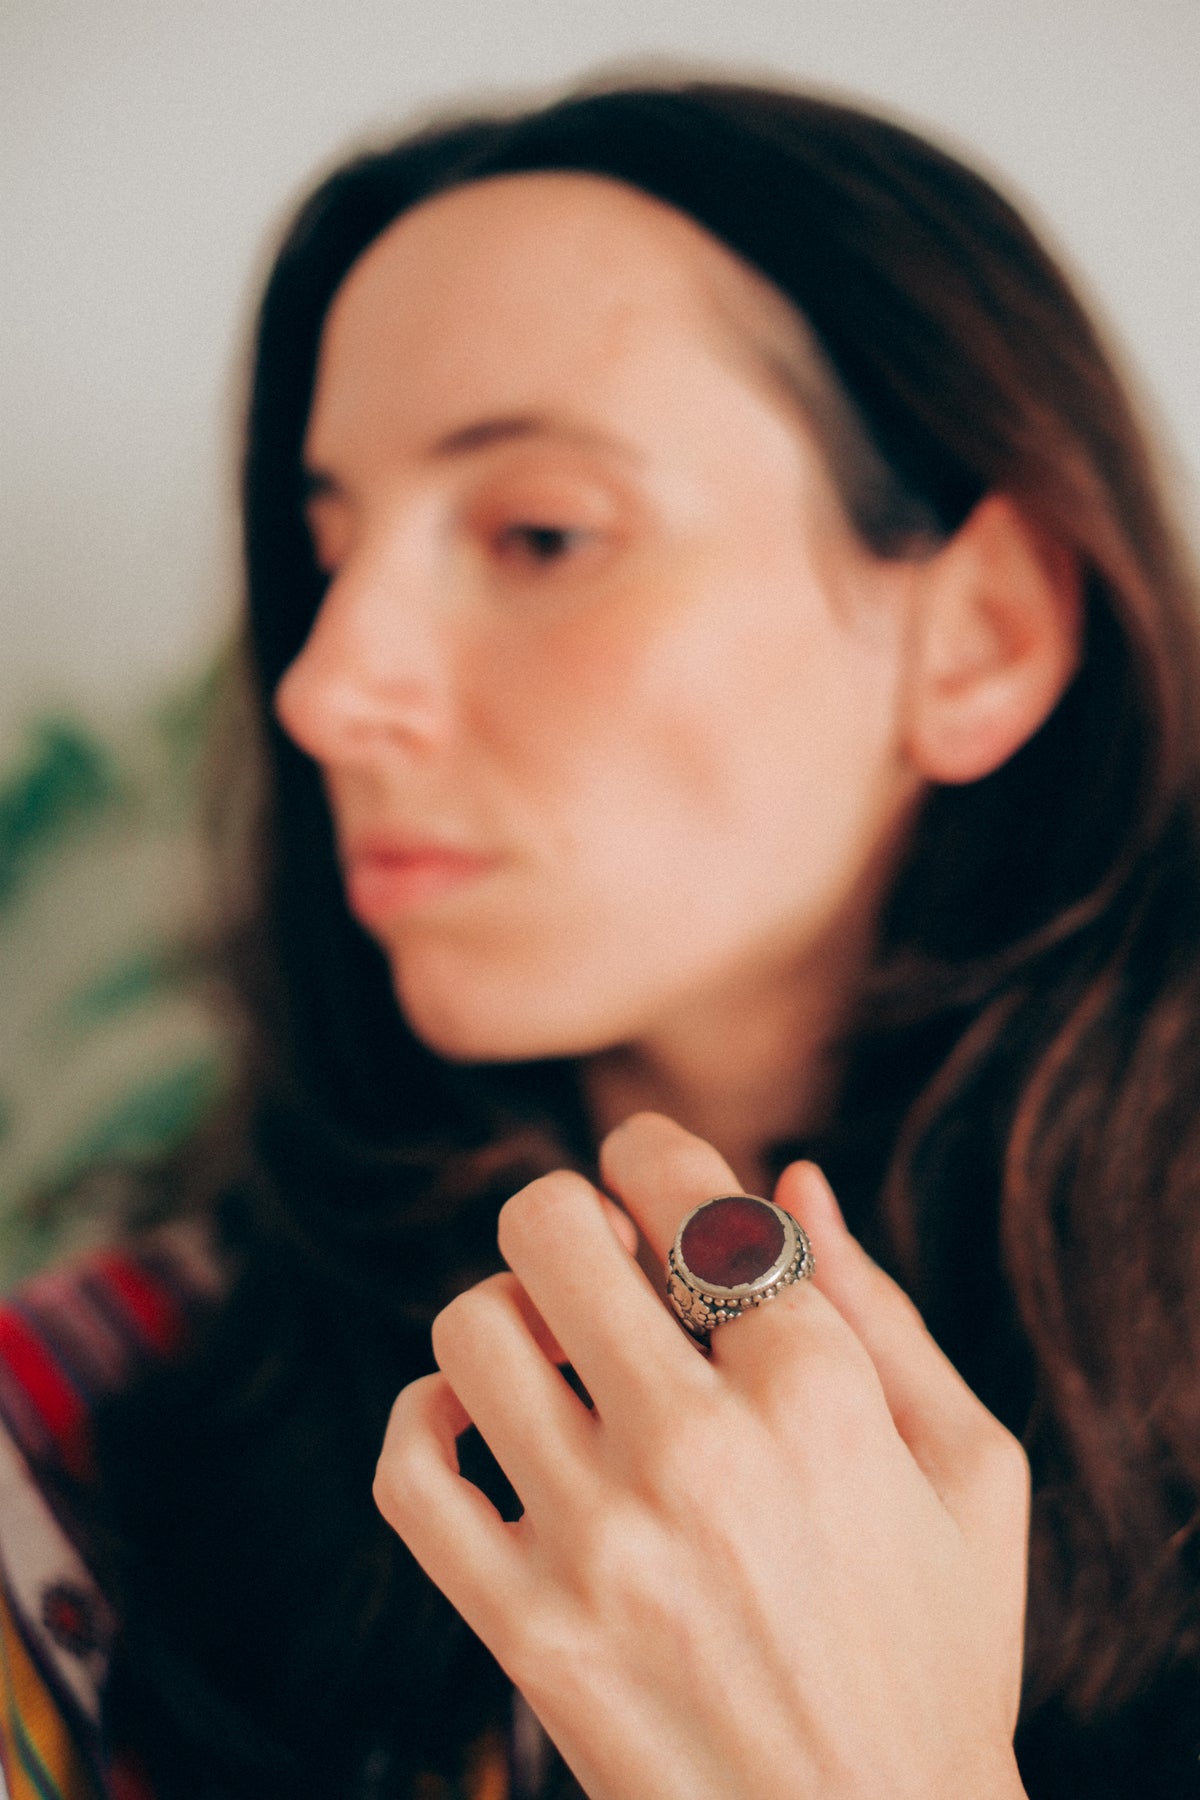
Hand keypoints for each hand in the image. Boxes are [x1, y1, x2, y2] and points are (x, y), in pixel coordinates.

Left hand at [374, 1113, 1029, 1799]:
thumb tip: (799, 1178)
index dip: (653, 1153)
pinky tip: (477, 1426)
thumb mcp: (971, 1471)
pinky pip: (412, 1472)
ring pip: (471, 1330)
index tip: (648, 1172)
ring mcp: (599, 1543)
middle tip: (598, 1258)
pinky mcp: (526, 1630)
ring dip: (505, 1313)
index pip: (685, 1189)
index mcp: (817, 1392)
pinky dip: (424, 1420)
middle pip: (550, 1229)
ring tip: (551, 1351)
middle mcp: (697, 1451)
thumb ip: (887, 1309)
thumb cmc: (941, 1654)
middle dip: (570, 1213)